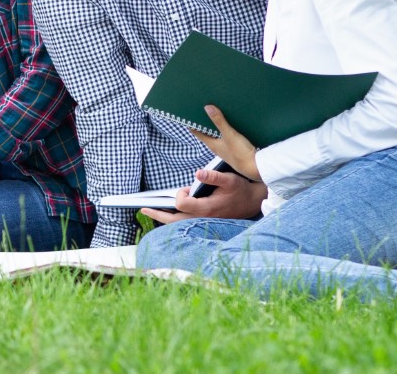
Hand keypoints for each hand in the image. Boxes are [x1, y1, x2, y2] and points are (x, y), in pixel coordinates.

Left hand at [139, 168, 267, 224]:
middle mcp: (203, 218)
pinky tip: (166, 213)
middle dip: (158, 214)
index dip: (180, 195)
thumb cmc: (240, 189)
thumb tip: (198, 172)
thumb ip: (213, 177)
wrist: (253, 202)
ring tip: (150, 211)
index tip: (186, 188)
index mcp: (207, 208)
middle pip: (175, 220)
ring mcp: (204, 222)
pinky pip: (185, 223)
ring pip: (178, 224)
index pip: (183, 204)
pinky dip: (173, 219)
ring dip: (163, 218)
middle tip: (143, 208)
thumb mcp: (229, 179)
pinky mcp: (205, 223)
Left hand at [189, 105, 261, 182]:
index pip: (197, 132)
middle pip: (207, 133)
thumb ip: (219, 121)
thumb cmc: (240, 152)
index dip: (192, 123)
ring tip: (216, 113)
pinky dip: (225, 129)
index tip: (189, 113)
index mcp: (212, 144)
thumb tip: (207, 107)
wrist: (255, 167)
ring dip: (215, 125)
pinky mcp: (234, 149)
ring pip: (217, 134)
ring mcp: (225, 148)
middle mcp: (216, 146)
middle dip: (204, 122)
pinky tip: (230, 123)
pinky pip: (226, 136)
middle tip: (203, 109)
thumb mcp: (229, 134)